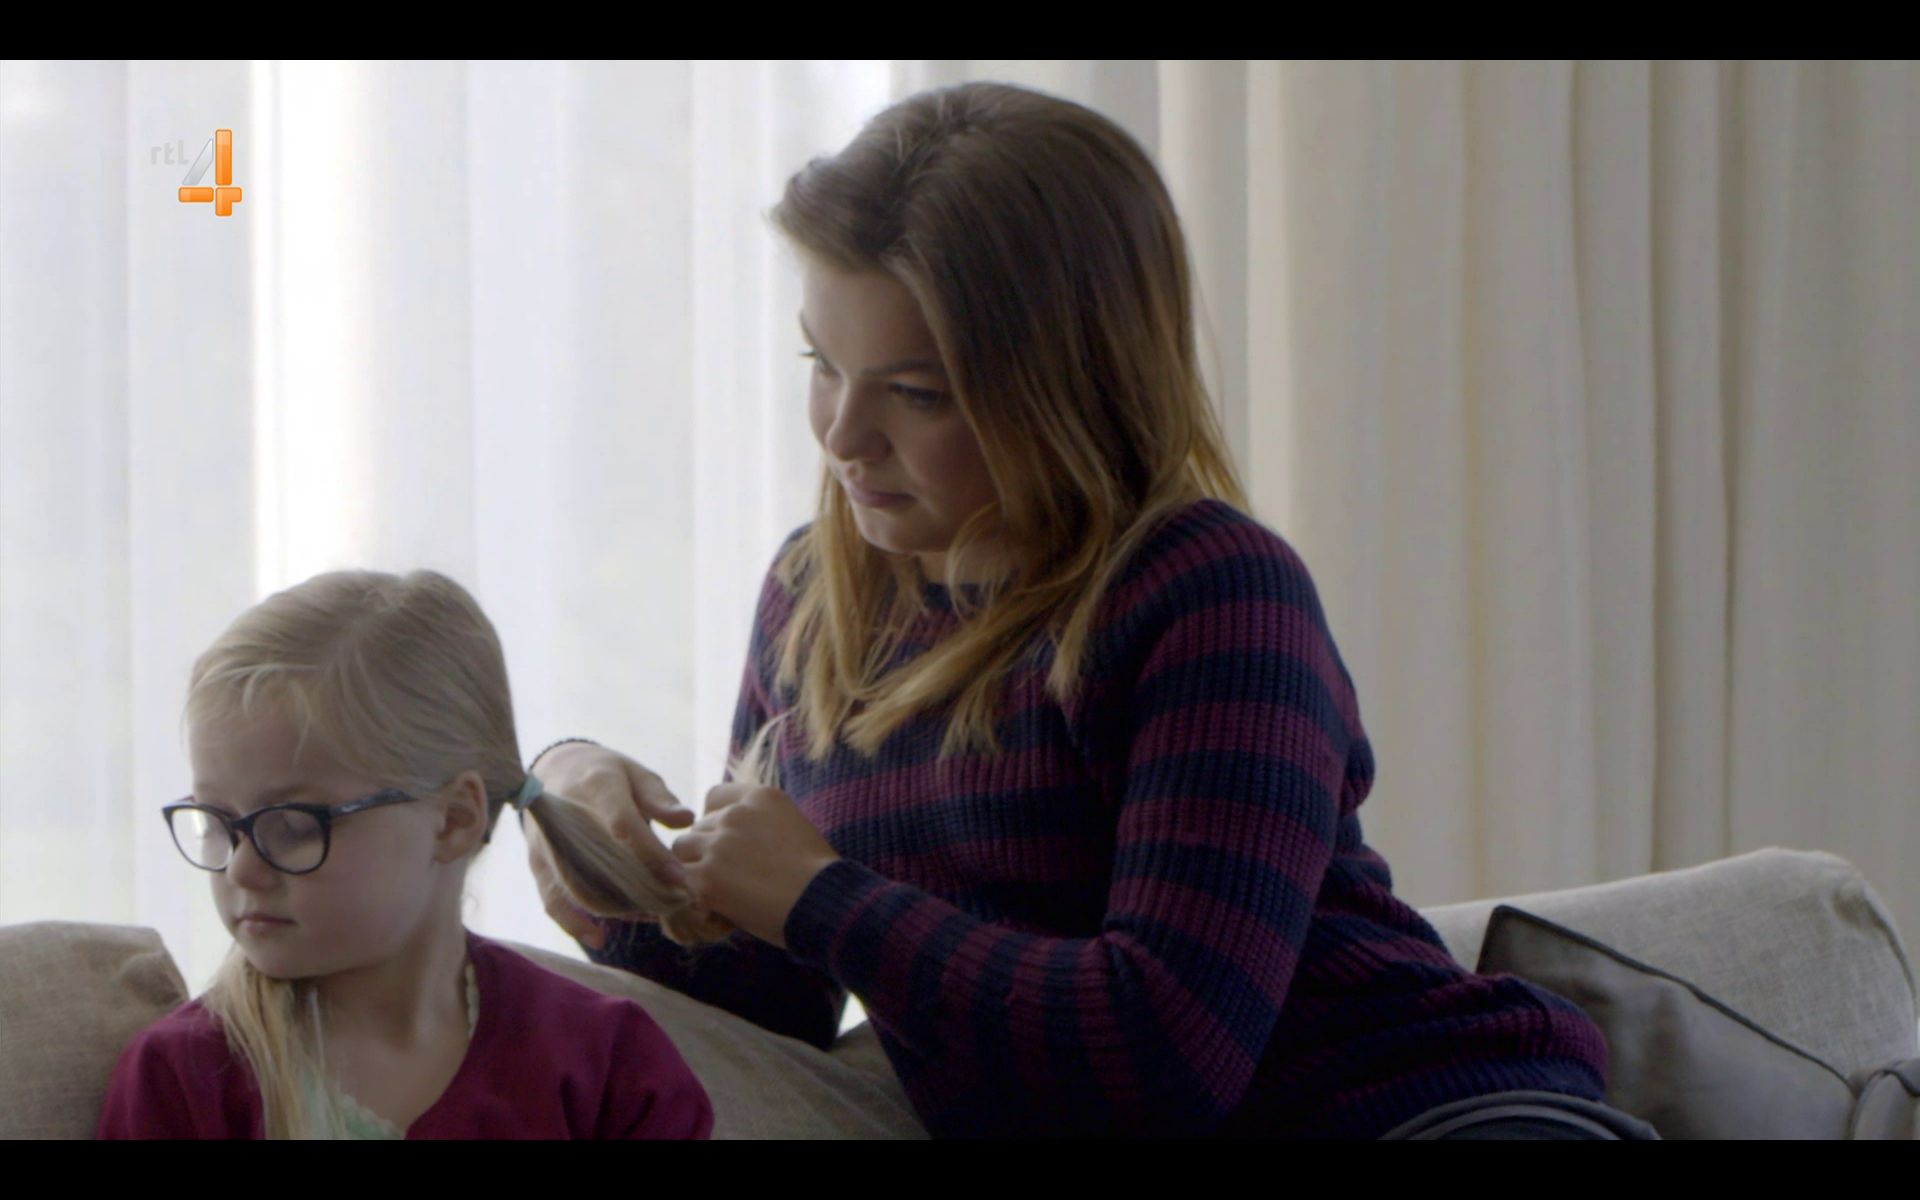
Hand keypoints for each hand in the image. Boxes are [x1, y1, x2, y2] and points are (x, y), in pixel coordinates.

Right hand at [526, 742, 697, 951]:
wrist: (554, 769)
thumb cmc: (606, 773)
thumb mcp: (635, 773)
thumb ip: (659, 798)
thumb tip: (686, 820)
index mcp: (597, 788)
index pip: (623, 825)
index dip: (651, 854)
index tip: (678, 877)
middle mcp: (566, 818)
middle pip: (600, 864)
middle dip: (638, 890)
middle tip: (671, 904)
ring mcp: (548, 844)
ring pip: (579, 889)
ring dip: (616, 908)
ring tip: (650, 914)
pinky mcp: (538, 864)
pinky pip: (552, 901)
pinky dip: (573, 924)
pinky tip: (599, 937)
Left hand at [670, 782, 840, 949]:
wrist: (824, 903)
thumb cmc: (820, 876)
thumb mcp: (794, 829)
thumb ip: (761, 824)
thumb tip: (735, 841)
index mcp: (761, 797)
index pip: (715, 797)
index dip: (715, 819)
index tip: (725, 841)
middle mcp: (736, 814)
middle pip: (698, 828)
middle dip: (707, 850)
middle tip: (728, 878)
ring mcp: (718, 844)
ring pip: (682, 851)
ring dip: (694, 870)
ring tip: (718, 892)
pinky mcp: (707, 877)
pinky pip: (680, 880)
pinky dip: (690, 894)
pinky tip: (710, 908)